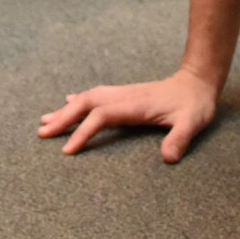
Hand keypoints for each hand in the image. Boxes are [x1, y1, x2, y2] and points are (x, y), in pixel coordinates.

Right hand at [37, 67, 219, 162]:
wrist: (197, 81)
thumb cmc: (195, 103)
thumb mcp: (193, 122)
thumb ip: (180, 138)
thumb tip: (168, 158)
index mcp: (135, 104)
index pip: (101, 116)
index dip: (83, 131)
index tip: (67, 149)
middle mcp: (124, 96)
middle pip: (86, 103)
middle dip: (63, 117)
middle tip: (42, 133)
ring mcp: (122, 93)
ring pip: (87, 98)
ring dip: (66, 109)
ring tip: (45, 121)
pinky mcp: (124, 95)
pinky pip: (95, 96)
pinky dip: (78, 100)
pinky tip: (68, 101)